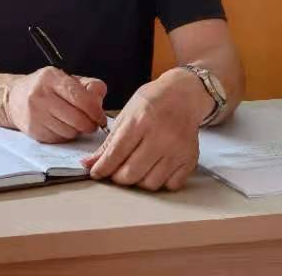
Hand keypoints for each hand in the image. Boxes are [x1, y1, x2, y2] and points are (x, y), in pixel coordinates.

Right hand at [4, 67, 107, 141]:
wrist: (14, 99)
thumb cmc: (45, 88)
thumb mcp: (66, 78)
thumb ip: (88, 85)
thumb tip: (99, 97)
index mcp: (50, 78)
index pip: (80, 97)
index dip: (95, 110)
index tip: (101, 117)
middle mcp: (40, 95)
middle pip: (77, 118)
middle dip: (90, 124)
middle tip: (92, 123)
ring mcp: (35, 114)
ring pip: (70, 131)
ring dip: (77, 130)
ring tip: (73, 121)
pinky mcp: (34, 131)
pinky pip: (60, 139)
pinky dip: (65, 135)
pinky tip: (61, 125)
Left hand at [81, 68, 211, 190]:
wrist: (184, 95)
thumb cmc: (152, 102)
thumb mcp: (126, 114)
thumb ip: (109, 142)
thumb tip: (90, 164)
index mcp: (141, 120)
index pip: (117, 153)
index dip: (102, 167)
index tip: (95, 173)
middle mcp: (161, 136)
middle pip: (132, 173)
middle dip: (118, 177)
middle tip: (115, 171)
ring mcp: (178, 149)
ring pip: (151, 184)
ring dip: (139, 181)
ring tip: (136, 167)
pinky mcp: (190, 159)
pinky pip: (170, 185)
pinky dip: (160, 181)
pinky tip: (155, 168)